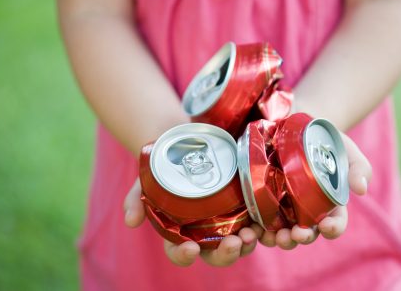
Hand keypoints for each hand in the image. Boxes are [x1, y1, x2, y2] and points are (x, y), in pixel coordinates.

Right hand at [124, 178, 263, 266]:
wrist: (187, 143)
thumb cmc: (165, 166)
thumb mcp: (147, 178)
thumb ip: (136, 198)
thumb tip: (130, 221)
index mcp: (180, 233)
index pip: (180, 253)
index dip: (184, 255)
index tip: (190, 248)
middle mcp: (205, 233)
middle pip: (216, 255)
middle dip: (226, 254)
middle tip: (233, 242)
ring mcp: (227, 222)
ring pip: (240, 244)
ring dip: (248, 244)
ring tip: (252, 232)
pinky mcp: (246, 208)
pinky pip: (259, 224)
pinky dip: (266, 229)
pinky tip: (269, 225)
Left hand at [258, 134, 371, 248]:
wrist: (293, 124)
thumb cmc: (324, 140)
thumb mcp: (346, 149)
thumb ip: (358, 167)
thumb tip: (360, 189)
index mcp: (329, 205)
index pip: (335, 224)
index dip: (333, 228)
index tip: (326, 225)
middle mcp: (306, 212)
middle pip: (306, 233)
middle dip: (302, 238)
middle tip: (297, 234)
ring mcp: (283, 208)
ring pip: (281, 233)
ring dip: (278, 240)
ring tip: (275, 237)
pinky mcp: (262, 201)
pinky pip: (258, 222)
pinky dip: (256, 230)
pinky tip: (253, 230)